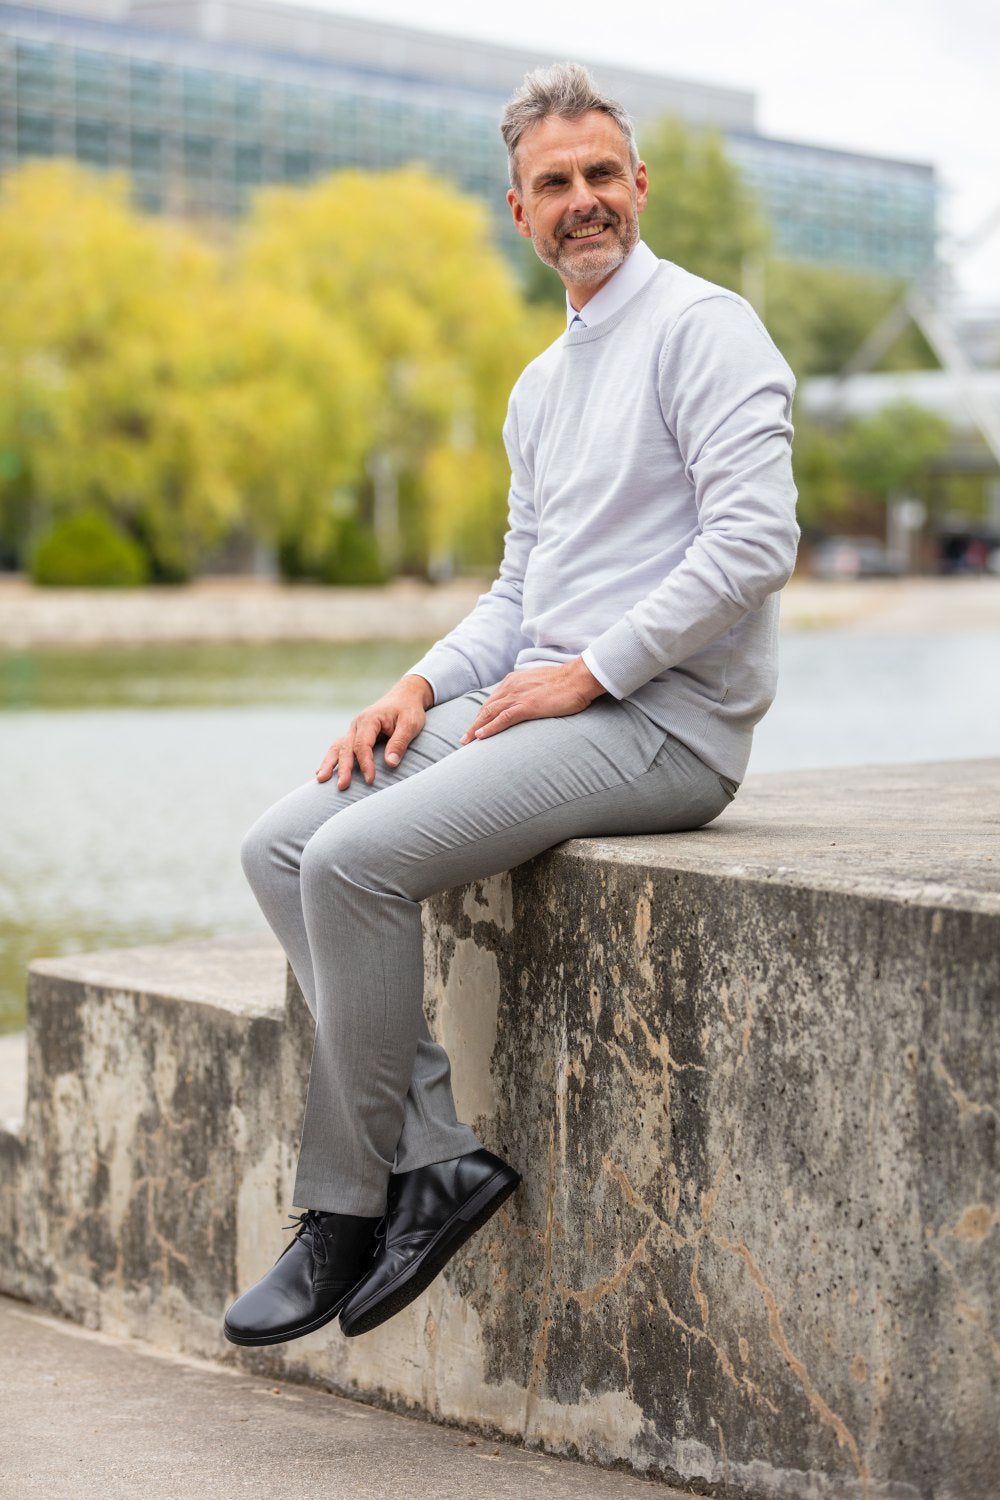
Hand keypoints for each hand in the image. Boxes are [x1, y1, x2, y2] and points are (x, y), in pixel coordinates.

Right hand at [316, 675, 433, 788]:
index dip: (365, 763)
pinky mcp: (354, 736)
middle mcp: (357, 724)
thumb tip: (390, 764)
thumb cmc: (408, 710)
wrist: (404, 696)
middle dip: (343, 768)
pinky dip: (330, 760)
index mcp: (369, 719)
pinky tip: (321, 772)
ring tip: (320, 780)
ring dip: (329, 764)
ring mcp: (354, 730)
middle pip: (346, 748)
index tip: (370, 780)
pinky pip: (339, 748)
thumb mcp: (410, 724)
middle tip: (342, 786)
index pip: (362, 744)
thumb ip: (400, 742)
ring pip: (338, 747)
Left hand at [459, 658, 604, 743]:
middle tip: (463, 739)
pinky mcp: (527, 706)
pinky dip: (490, 728)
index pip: (492, 701)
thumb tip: (528, 703)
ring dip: (475, 729)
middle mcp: (511, 687)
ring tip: (466, 742)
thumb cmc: (565, 683)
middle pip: (486, 708)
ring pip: (490, 714)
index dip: (482, 716)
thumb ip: (529, 692)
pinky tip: (480, 736)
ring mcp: (518, 696)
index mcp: (514, 681)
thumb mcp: (541, 685)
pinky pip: (503, 718)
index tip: (474, 728)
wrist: (579, 678)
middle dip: (473, 724)